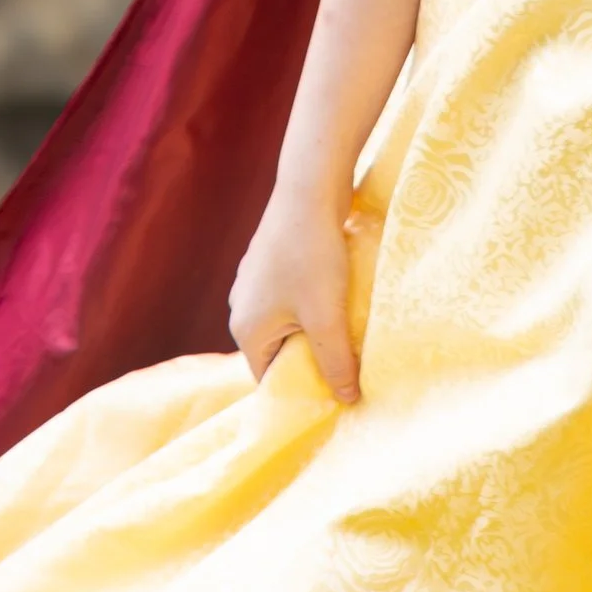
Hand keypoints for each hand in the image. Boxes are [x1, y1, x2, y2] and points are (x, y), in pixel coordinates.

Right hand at [228, 183, 359, 402]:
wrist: (309, 191)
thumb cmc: (313, 256)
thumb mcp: (327, 317)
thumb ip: (336, 363)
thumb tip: (347, 400)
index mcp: (246, 330)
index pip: (270, 379)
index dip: (303, 389)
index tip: (336, 394)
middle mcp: (241, 309)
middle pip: (279, 352)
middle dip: (312, 358)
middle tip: (349, 365)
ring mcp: (253, 284)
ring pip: (288, 324)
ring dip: (315, 330)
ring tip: (347, 330)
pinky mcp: (269, 263)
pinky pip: (290, 299)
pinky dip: (312, 305)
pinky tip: (338, 298)